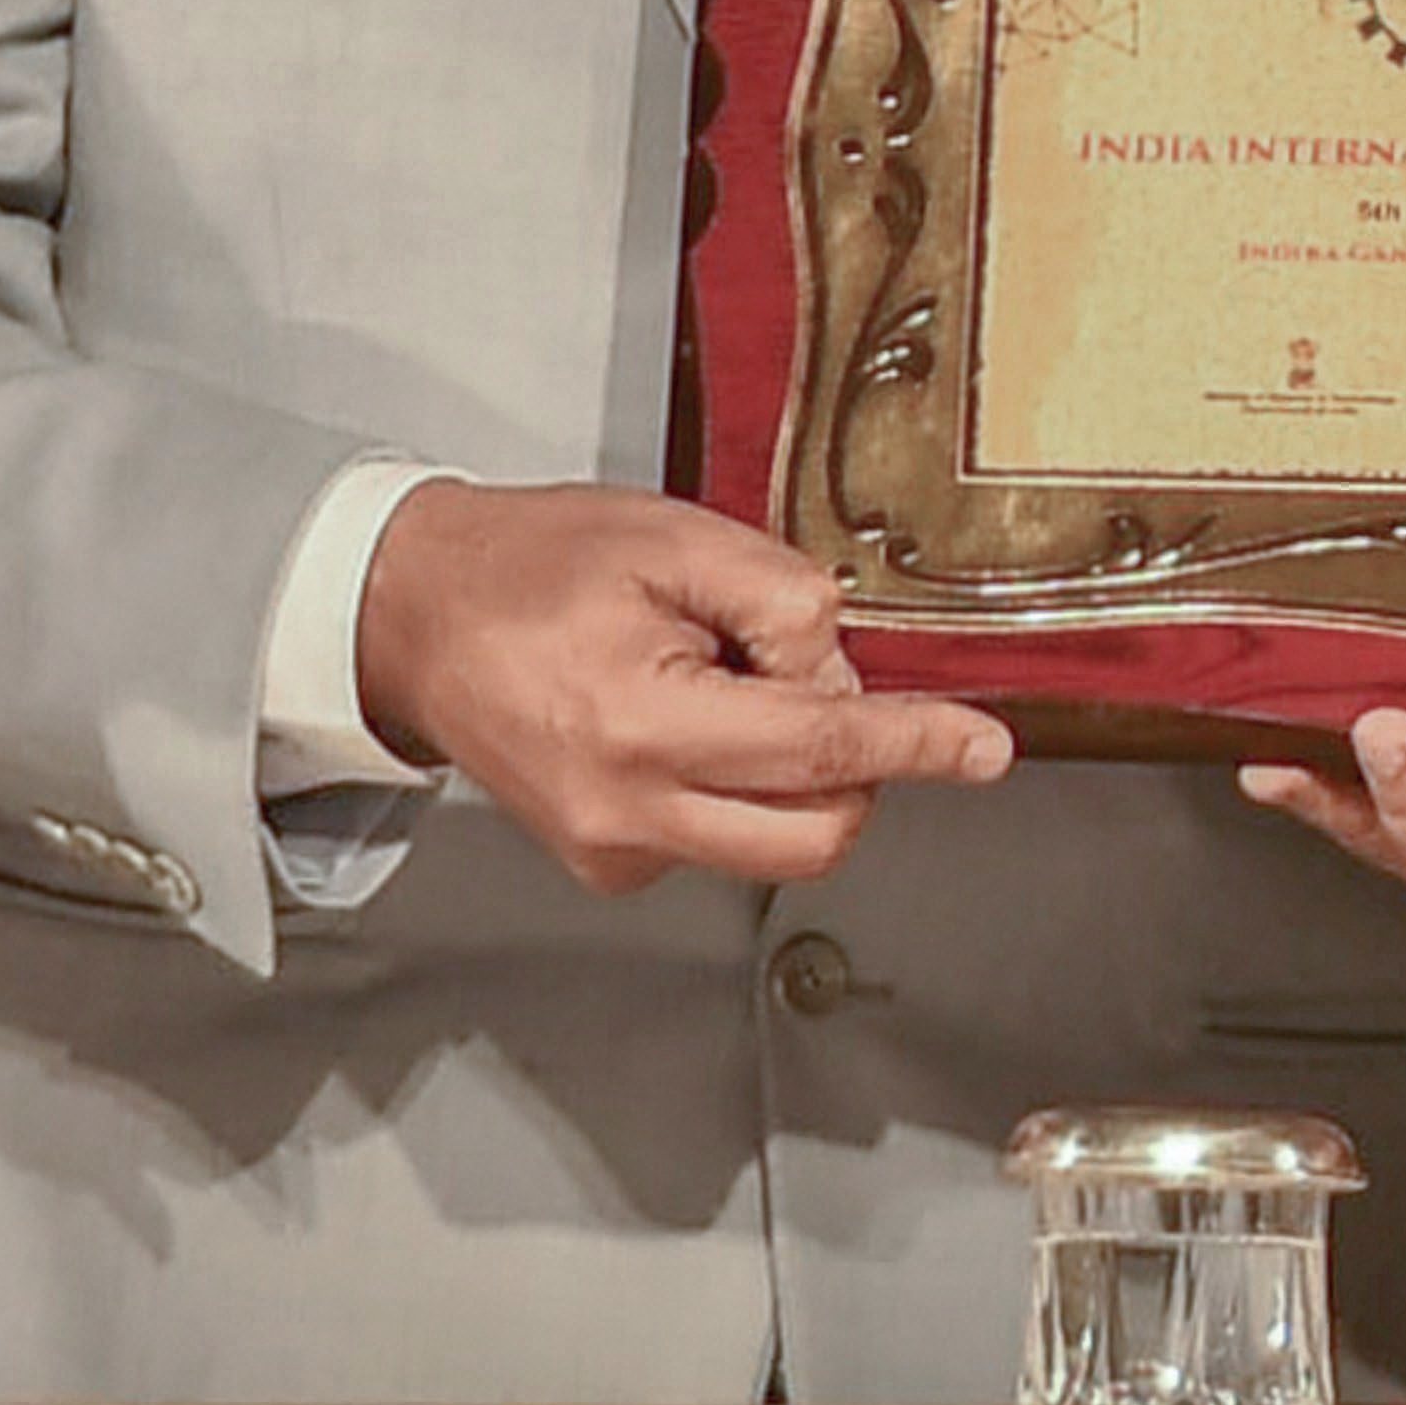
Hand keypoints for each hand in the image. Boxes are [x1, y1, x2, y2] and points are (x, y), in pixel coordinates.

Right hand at [355, 479, 1013, 895]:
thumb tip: (840, 669)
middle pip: (817, 831)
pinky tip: (687, 714)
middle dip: (858, 765)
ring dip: (793, 770)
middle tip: (804, 673)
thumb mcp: (676, 538)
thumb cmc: (539, 564)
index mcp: (642, 724)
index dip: (918, 743)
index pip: (819, 747)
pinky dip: (741, 784)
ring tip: (721, 679)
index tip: (987, 749)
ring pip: (774, 841)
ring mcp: (611, 852)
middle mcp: (626, 813)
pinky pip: (722, 839)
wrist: (418, 614)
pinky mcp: (605, 865)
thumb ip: (781, 599)